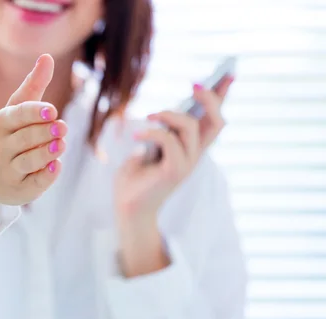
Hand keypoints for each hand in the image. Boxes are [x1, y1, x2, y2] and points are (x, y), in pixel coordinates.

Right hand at [0, 54, 66, 209]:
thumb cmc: (7, 135)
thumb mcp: (15, 110)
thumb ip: (33, 86)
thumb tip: (47, 56)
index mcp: (1, 125)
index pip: (15, 116)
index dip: (33, 113)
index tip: (53, 110)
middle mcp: (2, 148)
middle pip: (23, 139)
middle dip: (43, 132)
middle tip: (63, 127)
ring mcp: (9, 171)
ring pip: (27, 162)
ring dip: (46, 153)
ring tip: (61, 145)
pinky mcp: (19, 190)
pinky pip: (33, 184)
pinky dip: (45, 176)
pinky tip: (55, 166)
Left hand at [114, 77, 233, 276]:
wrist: (127, 208)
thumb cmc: (134, 179)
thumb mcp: (146, 149)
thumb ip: (160, 133)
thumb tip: (164, 114)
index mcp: (190, 149)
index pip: (213, 120)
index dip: (222, 97)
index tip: (227, 73)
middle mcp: (194, 156)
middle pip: (216, 122)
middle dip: (210, 98)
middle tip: (193, 86)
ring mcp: (186, 164)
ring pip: (190, 127)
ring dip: (169, 114)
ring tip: (150, 115)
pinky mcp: (174, 172)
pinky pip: (168, 141)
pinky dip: (152, 133)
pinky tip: (136, 137)